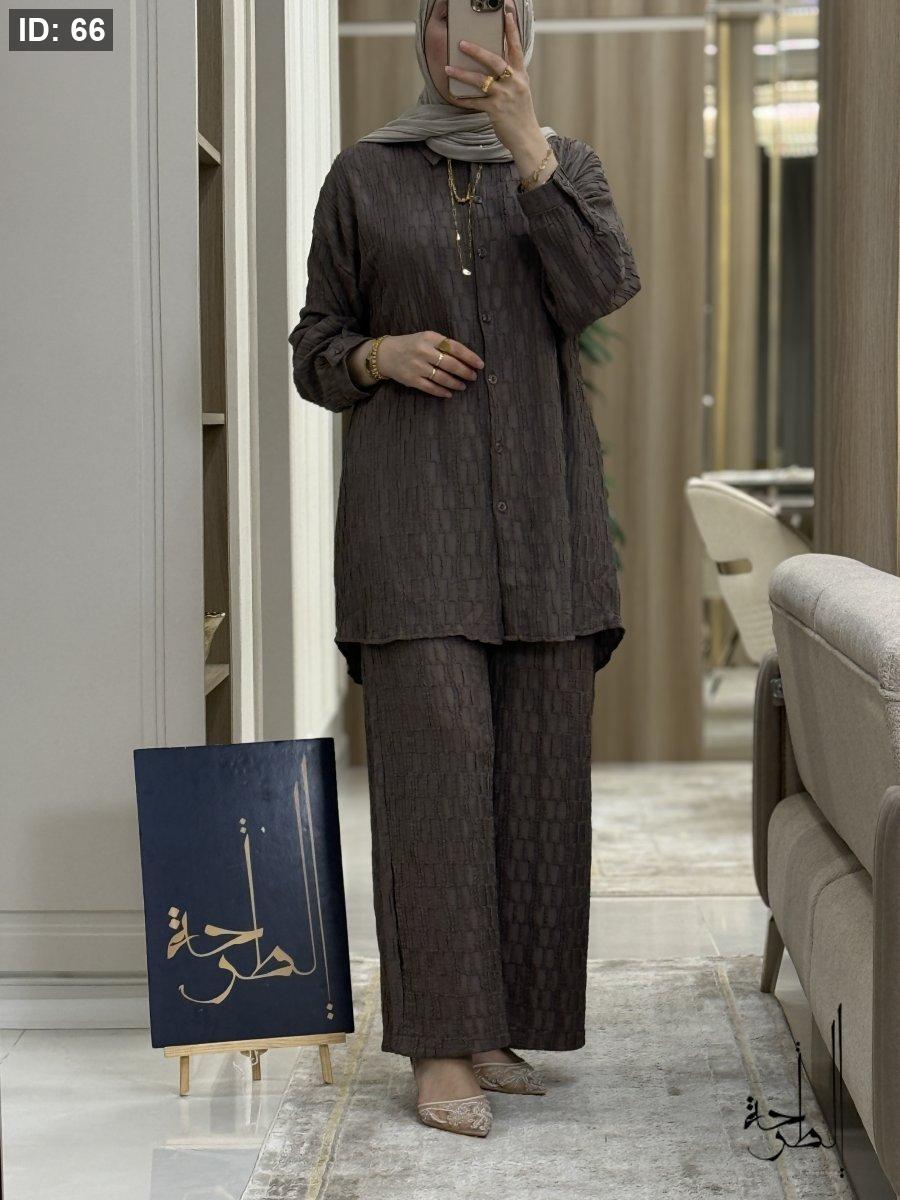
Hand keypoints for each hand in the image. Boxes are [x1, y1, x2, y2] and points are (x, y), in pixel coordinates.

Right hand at [378, 331, 483, 398]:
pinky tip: (449, 393)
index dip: (470, 357)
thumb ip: (443, 345)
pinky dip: (442, 392)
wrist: (386, 354)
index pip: (455, 347)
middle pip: (451, 364)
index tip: (480, 364)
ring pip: (442, 377)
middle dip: (465, 372)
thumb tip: (466, 358)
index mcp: (430, 337)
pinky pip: (431, 388)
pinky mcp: (412, 380)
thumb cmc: (411, 345)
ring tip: (463, 386)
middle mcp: (424, 351)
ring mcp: (417, 366)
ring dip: (456, 383)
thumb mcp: (426, 338)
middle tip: (473, 376)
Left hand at [443, 1, 541, 155]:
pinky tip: (452, 94)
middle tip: (461, 42)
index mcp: (520, 75)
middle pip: (494, 60)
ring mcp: (504, 96)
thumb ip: (509, 76)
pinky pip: (475, 102)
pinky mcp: (495, 110)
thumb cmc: (520, 114)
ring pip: (480, 80)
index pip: (516, 46)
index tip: (506, 11)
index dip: (511, 28)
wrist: (526, 138)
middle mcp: (514, 82)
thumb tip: (491, 65)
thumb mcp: (520, 90)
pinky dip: (463, 98)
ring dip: (462, 73)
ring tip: (448, 68)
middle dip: (477, 50)